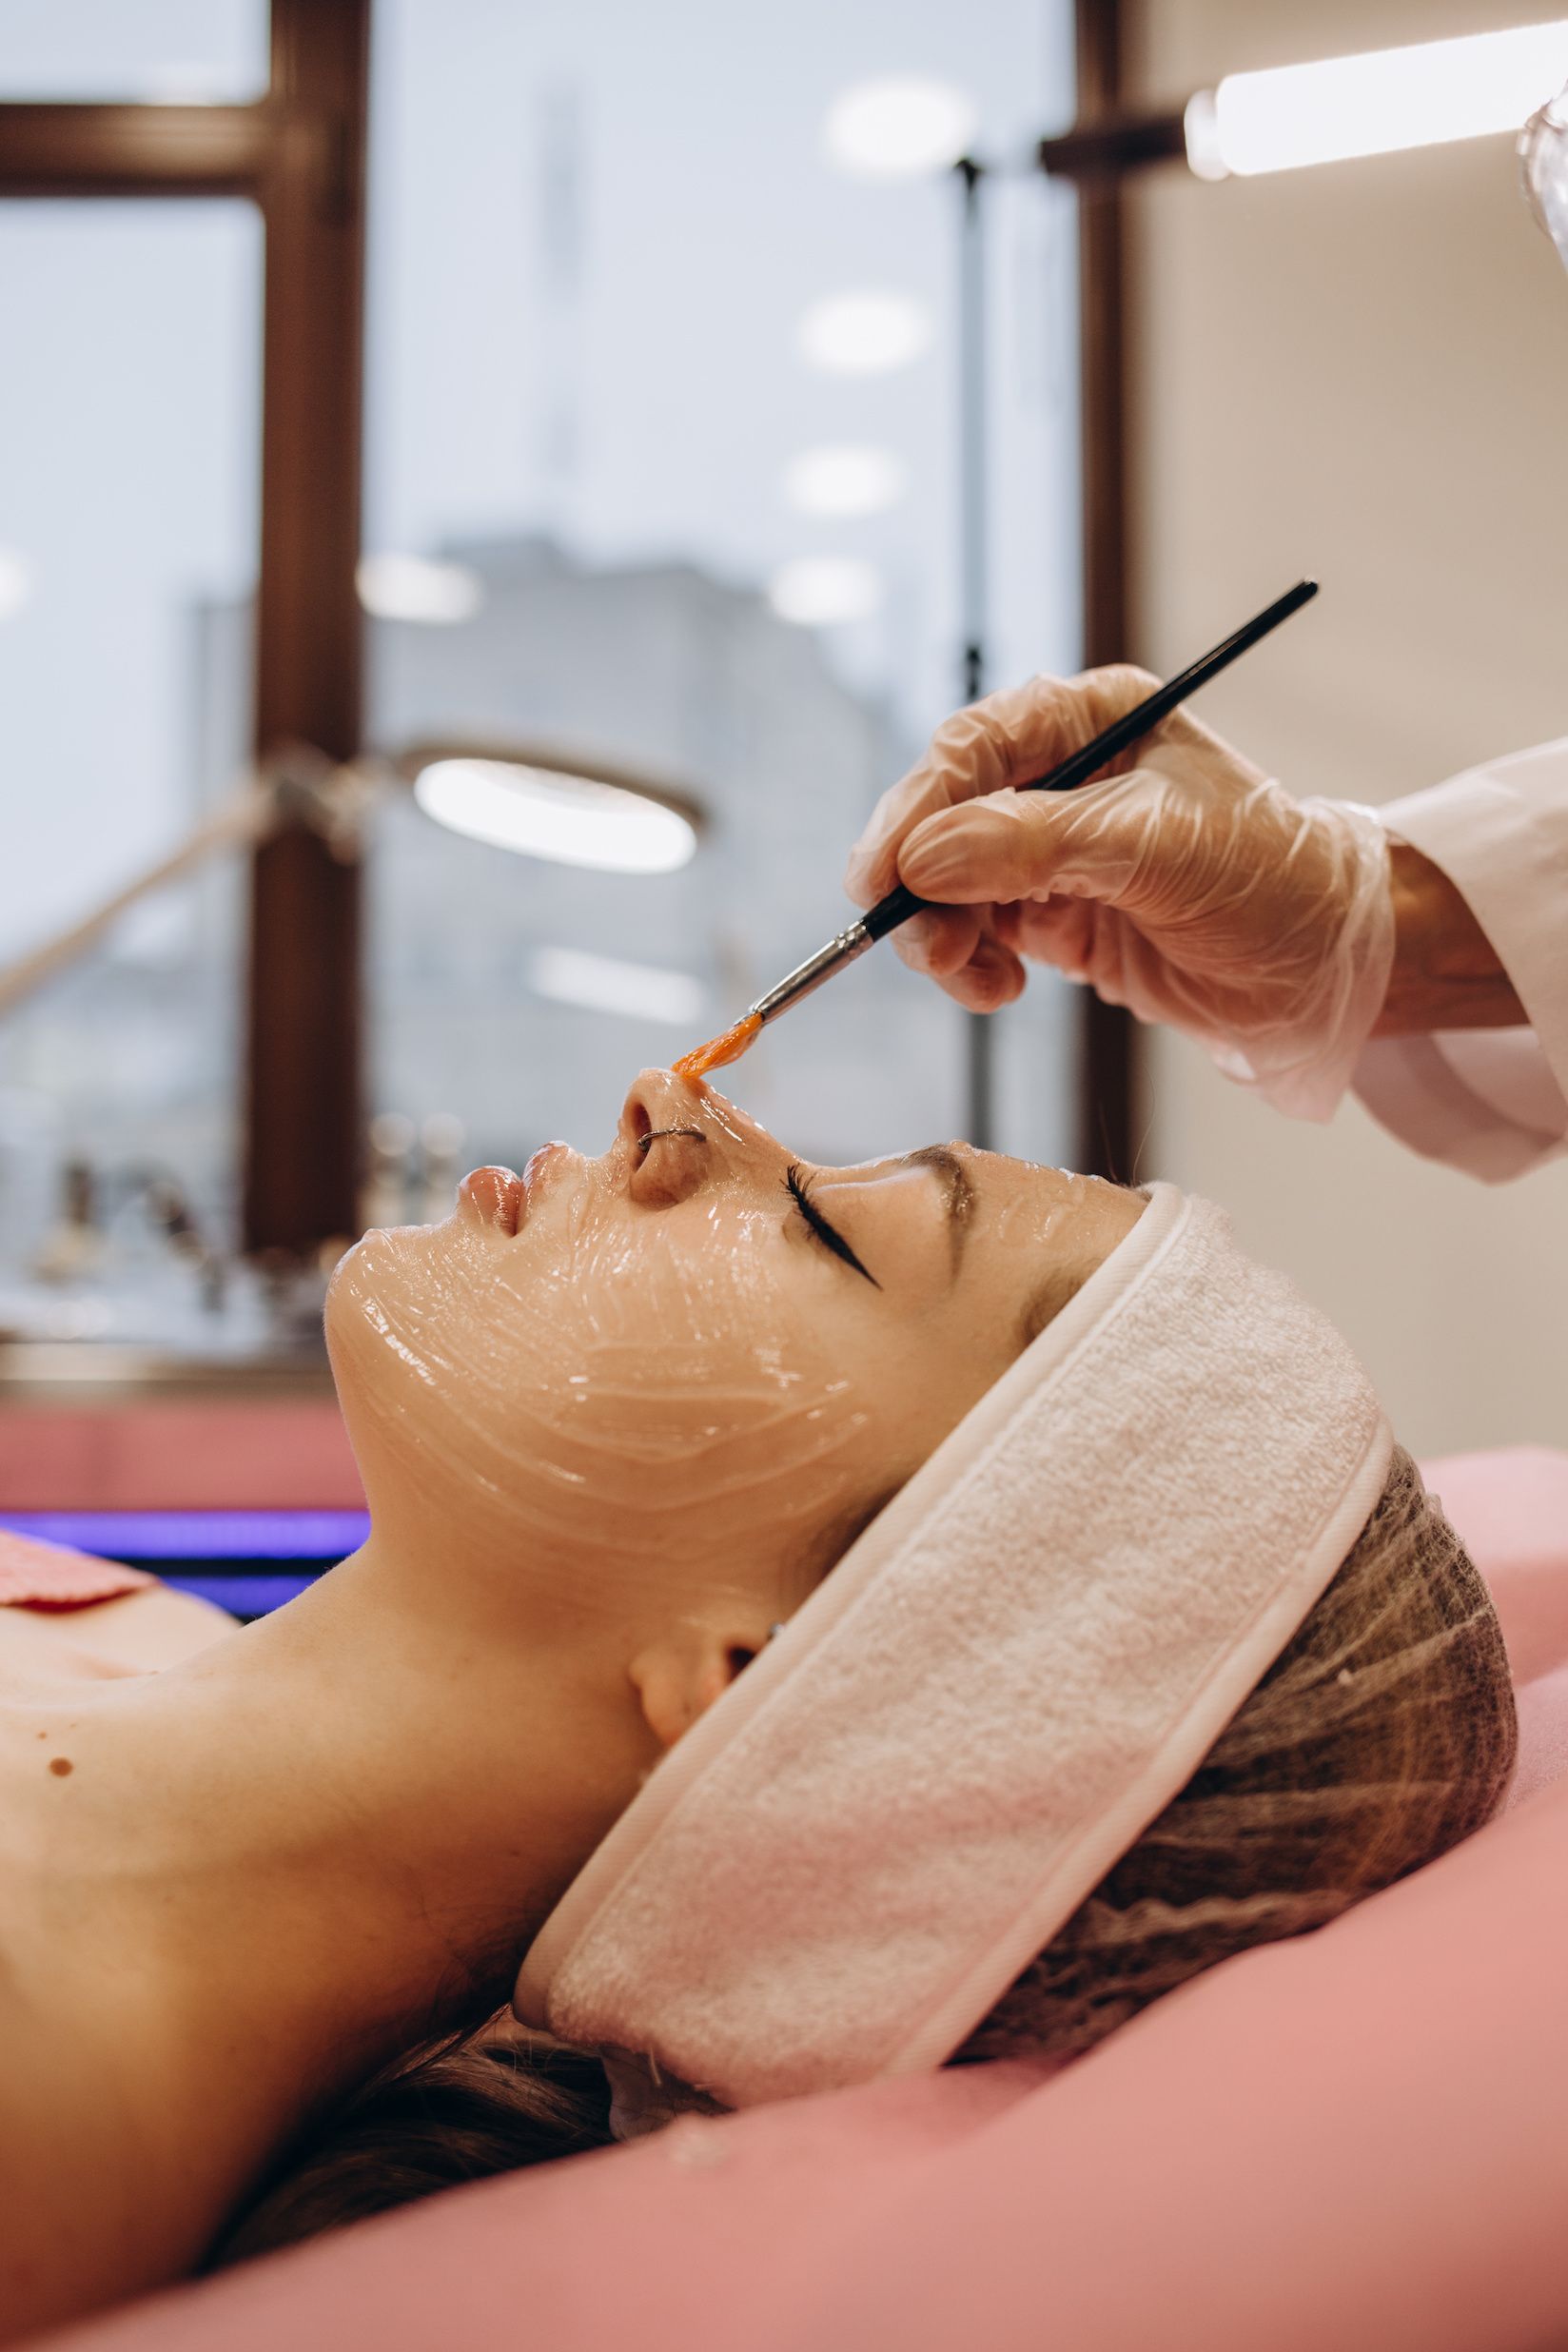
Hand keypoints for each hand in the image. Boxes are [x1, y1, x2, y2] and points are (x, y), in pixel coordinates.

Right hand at [844, 667, 1394, 1120]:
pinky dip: (970, 966)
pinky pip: (974, 932)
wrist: (1325, 969)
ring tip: (977, 981)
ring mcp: (1049, 847)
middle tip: (924, 947)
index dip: (915, 808)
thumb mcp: (1157, 849)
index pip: (972, 748)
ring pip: (945, 882)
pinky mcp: (1051, 914)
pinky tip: (1001, 988)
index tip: (882, 874)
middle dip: (921, 885)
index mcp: (1091, 719)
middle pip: (941, 816)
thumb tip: (924, 860)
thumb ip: (1036, 846)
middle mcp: (1061, 774)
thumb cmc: (1269, 878)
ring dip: (943, 936)